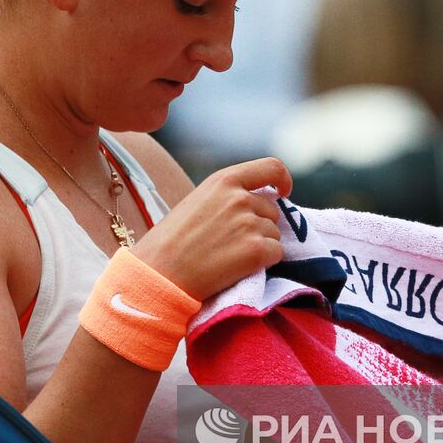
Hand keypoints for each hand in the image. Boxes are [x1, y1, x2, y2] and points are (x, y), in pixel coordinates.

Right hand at [132, 157, 291, 299]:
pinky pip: (277, 253)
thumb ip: (226, 197)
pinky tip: (238, 267)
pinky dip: (264, 262)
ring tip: (228, 256)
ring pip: (275, 234)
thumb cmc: (170, 243)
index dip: (283, 180)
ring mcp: (249, 224)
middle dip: (261, 225)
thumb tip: (258, 205)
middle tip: (232, 243)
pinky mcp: (256, 251)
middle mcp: (240, 198)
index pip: (271, 168)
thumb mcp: (196, 202)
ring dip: (260, 245)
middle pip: (272, 210)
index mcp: (223, 181)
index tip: (284, 193)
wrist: (159, 275)